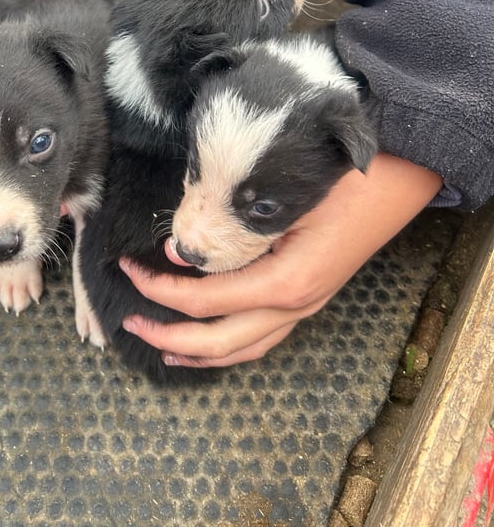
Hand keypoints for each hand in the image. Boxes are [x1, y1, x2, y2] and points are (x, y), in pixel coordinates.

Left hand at [119, 153, 441, 368]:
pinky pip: (262, 336)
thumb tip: (180, 248)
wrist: (400, 175)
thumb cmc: (342, 179)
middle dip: (167, 330)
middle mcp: (296, 305)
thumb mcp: (283, 198)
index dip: (159, 289)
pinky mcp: (309, 296)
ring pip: (243, 348)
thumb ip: (231, 227)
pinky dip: (229, 344)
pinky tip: (212, 338)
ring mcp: (306, 306)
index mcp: (286, 282)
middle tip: (127, 315)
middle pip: (219, 340)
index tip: (126, 267)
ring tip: (161, 346)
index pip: (204, 298)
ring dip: (198, 351)